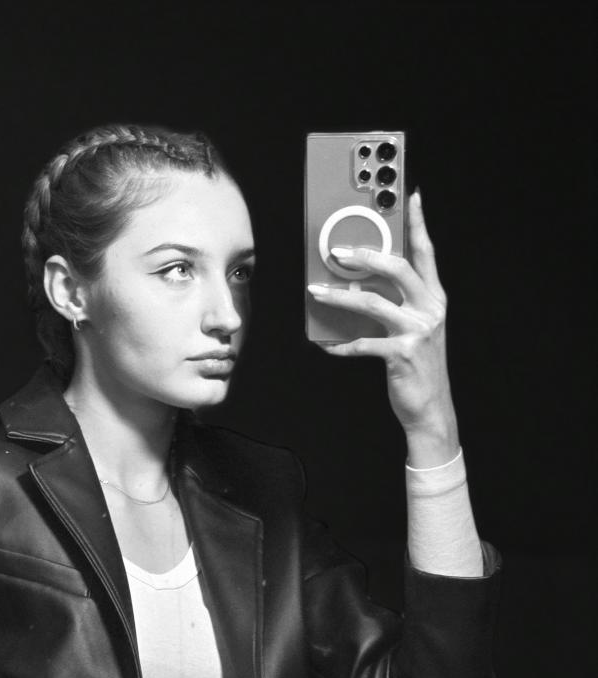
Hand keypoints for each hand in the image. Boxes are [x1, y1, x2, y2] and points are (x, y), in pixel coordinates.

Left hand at [308, 190, 457, 458]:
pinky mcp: (402, 354)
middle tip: (339, 251)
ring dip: (341, 297)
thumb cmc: (416, 366)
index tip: (410, 195)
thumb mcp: (414, 328)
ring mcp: (417, 331)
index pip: (426, 252)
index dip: (418, 223)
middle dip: (368, 255)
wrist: (429, 408)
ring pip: (374, 303)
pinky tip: (327, 345)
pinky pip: (364, 343)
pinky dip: (342, 344)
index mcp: (434, 298)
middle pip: (399, 268)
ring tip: (317, 293)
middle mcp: (430, 309)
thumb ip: (396, 302)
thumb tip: (359, 283)